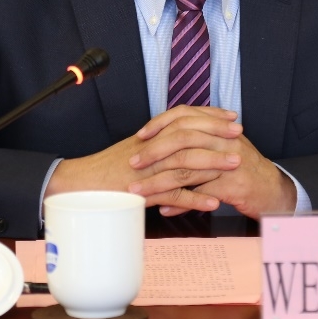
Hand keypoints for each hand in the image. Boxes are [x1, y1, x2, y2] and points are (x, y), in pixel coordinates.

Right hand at [45, 106, 243, 211]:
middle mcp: (150, 149)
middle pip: (187, 134)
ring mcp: (147, 170)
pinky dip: (194, 199)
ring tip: (235, 163)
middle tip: (238, 133)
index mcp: (150, 137)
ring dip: (213, 162)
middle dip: (216, 133)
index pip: (183, 118)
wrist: (79, 185)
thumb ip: (157, 144)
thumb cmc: (106, 169)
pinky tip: (212, 202)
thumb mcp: (135, 150)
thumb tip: (181, 140)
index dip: (208, 116)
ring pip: (184, 162)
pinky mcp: (142, 192)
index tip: (230, 116)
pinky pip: (172, 195)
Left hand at [128, 109, 297, 218]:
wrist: (273, 190)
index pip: (184, 116)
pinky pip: (200, 194)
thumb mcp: (221, 148)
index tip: (140, 135)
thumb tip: (166, 139)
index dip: (160, 124)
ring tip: (139, 190)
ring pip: (186, 169)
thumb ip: (198, 140)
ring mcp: (228, 163)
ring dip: (159, 181)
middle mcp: (223, 140)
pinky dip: (180, 203)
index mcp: (218, 128)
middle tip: (133, 163)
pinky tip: (164, 209)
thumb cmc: (243, 169)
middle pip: (182, 139)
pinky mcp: (231, 186)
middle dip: (153, 152)